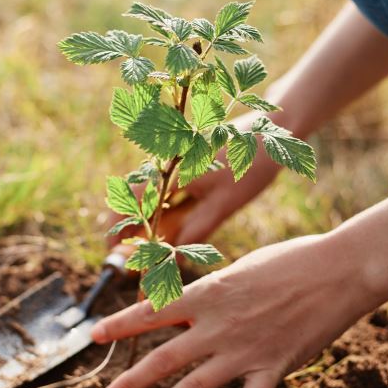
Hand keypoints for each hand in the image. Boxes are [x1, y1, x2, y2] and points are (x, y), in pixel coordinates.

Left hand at [90, 233, 372, 387]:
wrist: (339, 270)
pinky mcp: (274, 368)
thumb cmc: (289, 261)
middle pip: (163, 359)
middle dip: (128, 384)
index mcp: (209, 293)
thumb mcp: (239, 270)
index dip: (120, 324)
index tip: (94, 336)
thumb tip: (184, 307)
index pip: (153, 312)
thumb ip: (210, 294)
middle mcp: (219, 325)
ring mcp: (245, 350)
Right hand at [106, 109, 282, 248]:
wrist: (274, 129)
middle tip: (130, 256)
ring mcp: (176, 159)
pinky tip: (171, 227)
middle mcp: (167, 161)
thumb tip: (172, 258)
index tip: (114, 250)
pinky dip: (161, 208)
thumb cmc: (251, 164)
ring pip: (150, 194)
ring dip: (145, 220)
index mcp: (171, 169)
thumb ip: (196, 229)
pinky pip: (165, 188)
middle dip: (129, 227)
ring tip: (150, 248)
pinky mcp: (187, 160)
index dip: (119, 226)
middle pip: (135, 197)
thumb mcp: (225, 203)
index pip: (131, 198)